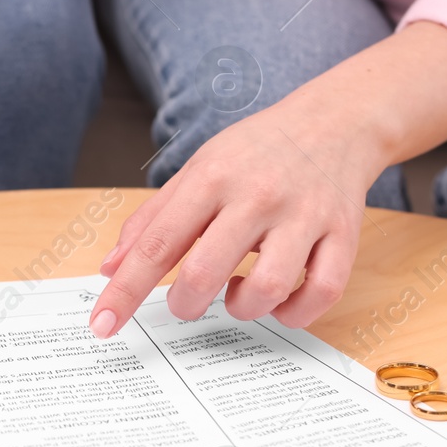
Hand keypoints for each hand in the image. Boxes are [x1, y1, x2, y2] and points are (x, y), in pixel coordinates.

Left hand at [88, 22, 446, 336]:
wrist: (334, 121)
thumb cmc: (257, 151)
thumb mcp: (197, 170)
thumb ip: (153, 220)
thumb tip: (111, 268)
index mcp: (211, 178)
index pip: (157, 244)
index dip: (126, 291)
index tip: (102, 325)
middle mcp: (256, 196)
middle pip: (205, 273)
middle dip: (185, 304)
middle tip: (187, 302)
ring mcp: (303, 215)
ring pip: (267, 289)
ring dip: (242, 309)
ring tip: (236, 293)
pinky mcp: (343, 233)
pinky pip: (322, 292)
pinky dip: (295, 313)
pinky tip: (280, 302)